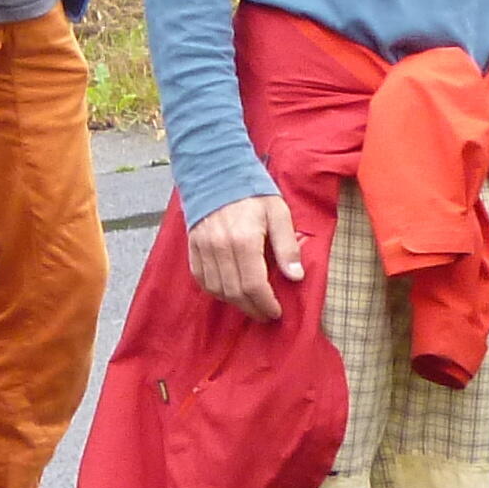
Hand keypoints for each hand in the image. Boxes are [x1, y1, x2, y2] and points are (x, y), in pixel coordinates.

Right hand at [186, 192, 302, 321]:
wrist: (217, 173)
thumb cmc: (253, 193)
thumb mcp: (279, 213)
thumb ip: (287, 246)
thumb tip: (296, 276)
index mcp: (244, 240)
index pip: (254, 285)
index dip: (266, 304)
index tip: (276, 312)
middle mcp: (220, 247)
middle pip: (234, 291)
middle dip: (252, 308)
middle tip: (266, 314)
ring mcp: (203, 248)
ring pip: (216, 289)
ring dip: (234, 303)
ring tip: (249, 305)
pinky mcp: (192, 246)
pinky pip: (200, 278)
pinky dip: (214, 290)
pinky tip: (228, 293)